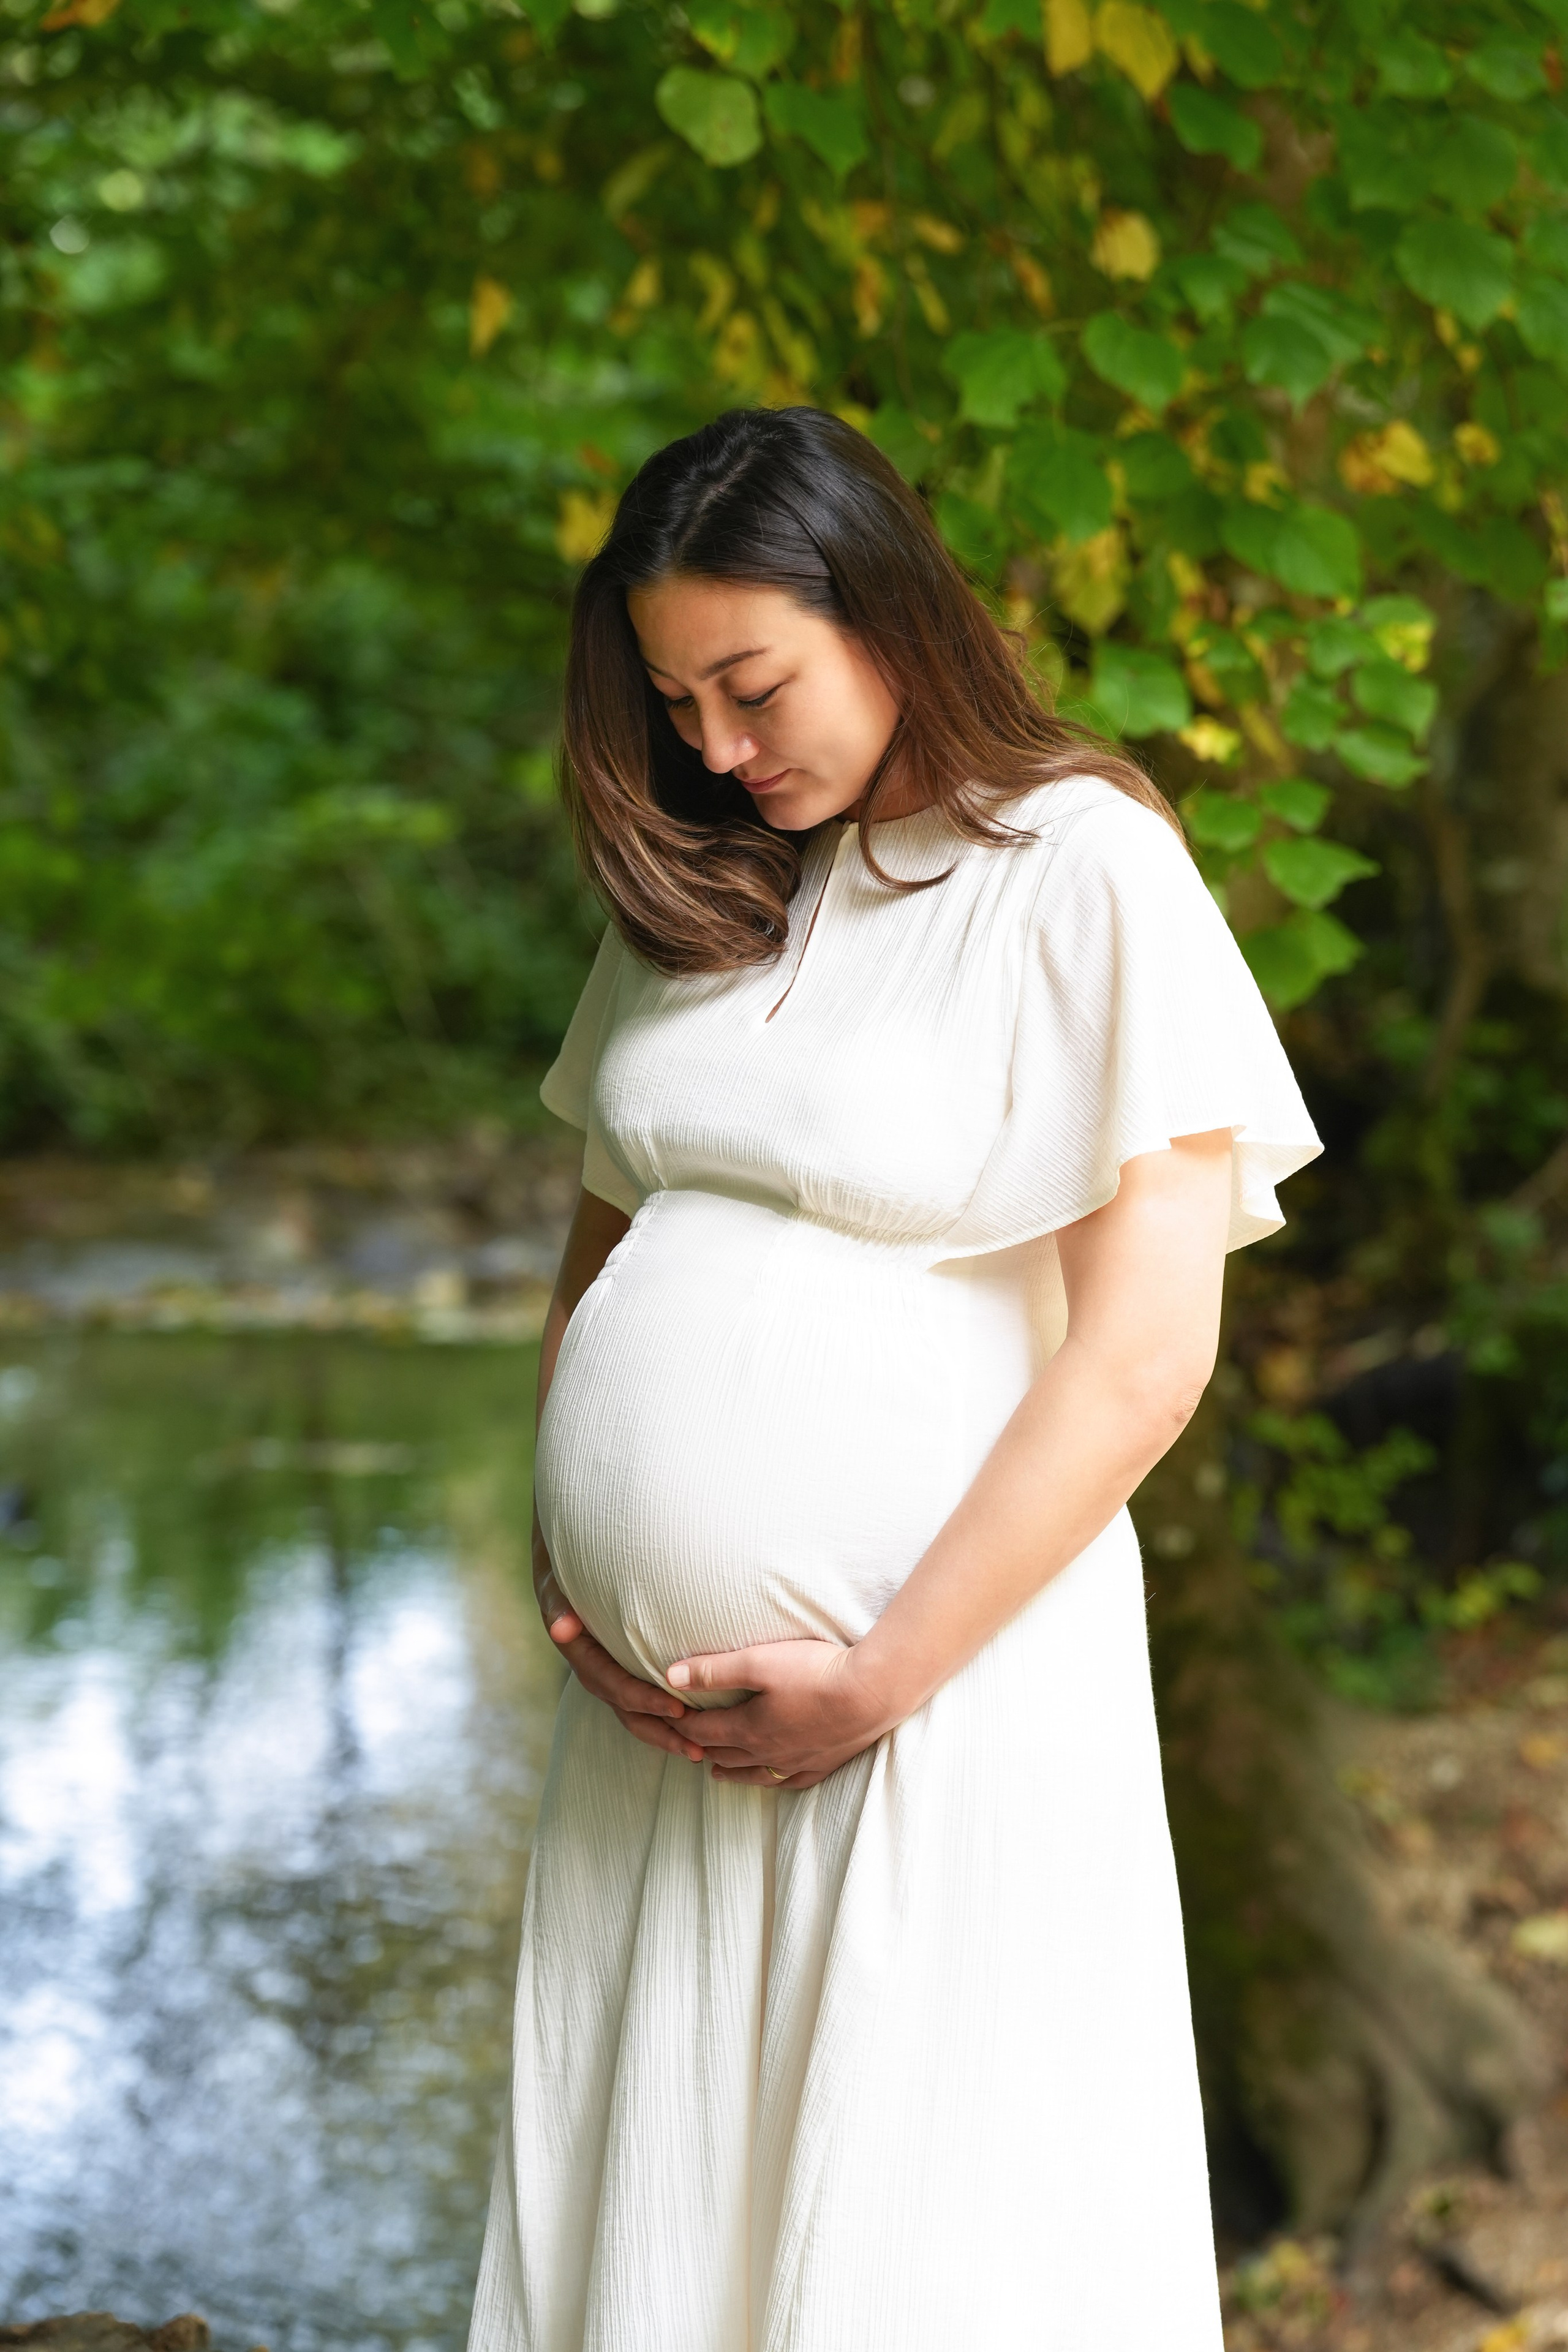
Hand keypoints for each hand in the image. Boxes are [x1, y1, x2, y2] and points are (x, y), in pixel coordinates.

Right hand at [536, 1550, 705, 1765]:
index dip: (646, 1700)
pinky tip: (698, 1730)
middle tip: (697, 1748)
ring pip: (638, 1717)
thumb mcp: (557, 1586)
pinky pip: (645, 1705)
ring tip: (700, 1753)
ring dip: (667, 1736)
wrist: (563, 1574)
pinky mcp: (626, 1676)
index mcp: (583, 1658)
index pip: (616, 1687)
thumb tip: (561, 1628)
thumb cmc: (565, 1576)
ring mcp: (611, 1679)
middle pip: (630, 1713)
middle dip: (662, 1732)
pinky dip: (667, 1720)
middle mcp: (597, 1675)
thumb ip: (558, 1605)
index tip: (678, 1709)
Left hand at [667, 1638, 895, 1787]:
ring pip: (752, 1774)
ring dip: (729, 1770)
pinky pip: (789, 1783)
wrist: (872, 1694)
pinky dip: (770, 1781)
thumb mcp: (758, 1662)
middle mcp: (767, 1753)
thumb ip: (713, 1671)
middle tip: (687, 1740)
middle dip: (701, 1747)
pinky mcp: (823, 1764)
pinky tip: (771, 1779)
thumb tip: (668, 1677)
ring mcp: (796, 1763)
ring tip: (714, 1771)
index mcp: (748, 1728)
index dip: (682, 1724)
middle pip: (724, 1754)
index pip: (703, 1731)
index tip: (669, 1717)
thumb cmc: (815, 1673)